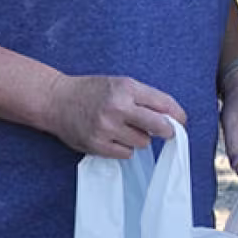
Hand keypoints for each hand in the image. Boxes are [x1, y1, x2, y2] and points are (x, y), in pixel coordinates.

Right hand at [45, 72, 183, 157]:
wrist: (56, 100)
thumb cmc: (91, 92)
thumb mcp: (118, 84)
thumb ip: (143, 97)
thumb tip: (172, 117)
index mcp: (126, 88)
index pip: (163, 103)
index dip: (177, 115)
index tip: (181, 121)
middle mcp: (118, 107)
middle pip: (159, 126)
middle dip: (167, 131)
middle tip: (166, 133)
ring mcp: (107, 127)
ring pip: (143, 142)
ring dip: (139, 138)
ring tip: (124, 129)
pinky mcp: (98, 144)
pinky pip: (126, 153)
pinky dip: (124, 148)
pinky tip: (113, 138)